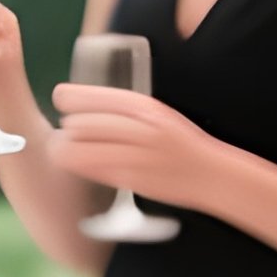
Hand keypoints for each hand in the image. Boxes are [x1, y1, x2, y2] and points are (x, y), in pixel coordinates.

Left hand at [48, 83, 224, 213]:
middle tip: (69, 133)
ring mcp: (136, 154)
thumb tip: (76, 102)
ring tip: (71, 150)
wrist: (213, 174)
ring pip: (81, 150)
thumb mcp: (153, 111)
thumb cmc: (178, 140)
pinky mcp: (134, 179)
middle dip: (67, 129)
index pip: (86, 96)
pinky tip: (85, 165)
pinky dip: (82, 166)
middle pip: (79, 124)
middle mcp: (138, 126)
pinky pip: (94, 171)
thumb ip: (120, 106)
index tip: (63, 104)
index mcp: (140, 104)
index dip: (66, 99)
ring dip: (68, 150)